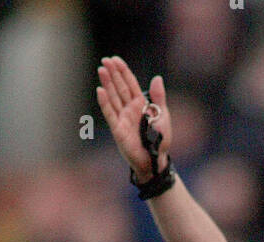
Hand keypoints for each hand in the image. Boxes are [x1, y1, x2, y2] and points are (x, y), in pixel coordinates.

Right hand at [97, 56, 171, 180]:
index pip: (130, 84)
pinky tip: (100, 91)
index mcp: (140, 104)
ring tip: (101, 70)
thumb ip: (159, 97)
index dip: (123, 71)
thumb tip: (157, 77)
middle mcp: (129, 109)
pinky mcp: (118, 129)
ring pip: (113, 97)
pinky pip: (110, 114)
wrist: (155, 160)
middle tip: (105, 60)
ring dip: (107, 84)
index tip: (115, 59)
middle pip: (119, 88)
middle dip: (113, 74)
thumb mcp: (163, 116)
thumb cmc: (160, 140)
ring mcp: (122, 118)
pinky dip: (105, 103)